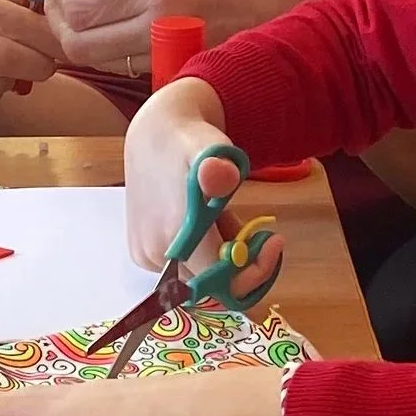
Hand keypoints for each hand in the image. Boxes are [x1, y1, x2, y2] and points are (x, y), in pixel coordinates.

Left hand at [48, 0, 357, 76]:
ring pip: (103, 63)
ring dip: (88, 37)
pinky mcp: (194, 79)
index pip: (73, 8)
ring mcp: (180, 59)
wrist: (327, 3)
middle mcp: (165, 26)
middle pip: (77, 46)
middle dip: (60, 20)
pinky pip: (137, 72)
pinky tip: (134, 26)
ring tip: (100, 5)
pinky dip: (122, 53)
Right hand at [124, 80, 248, 268]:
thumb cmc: (188, 142)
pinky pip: (185, 266)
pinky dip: (204, 251)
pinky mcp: (143, 254)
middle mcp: (155, 253)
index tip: (272, 242)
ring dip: (221, 254)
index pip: (221, 279)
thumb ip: (217, 166)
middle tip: (253, 229)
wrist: (154, 135)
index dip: (254, 270)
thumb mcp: (209, 147)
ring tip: (222, 215)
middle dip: (239, 260)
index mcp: (174, 233)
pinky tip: (206, 222)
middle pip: (211, 281)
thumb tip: (222, 176)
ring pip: (199, 274)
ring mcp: (146, 256)